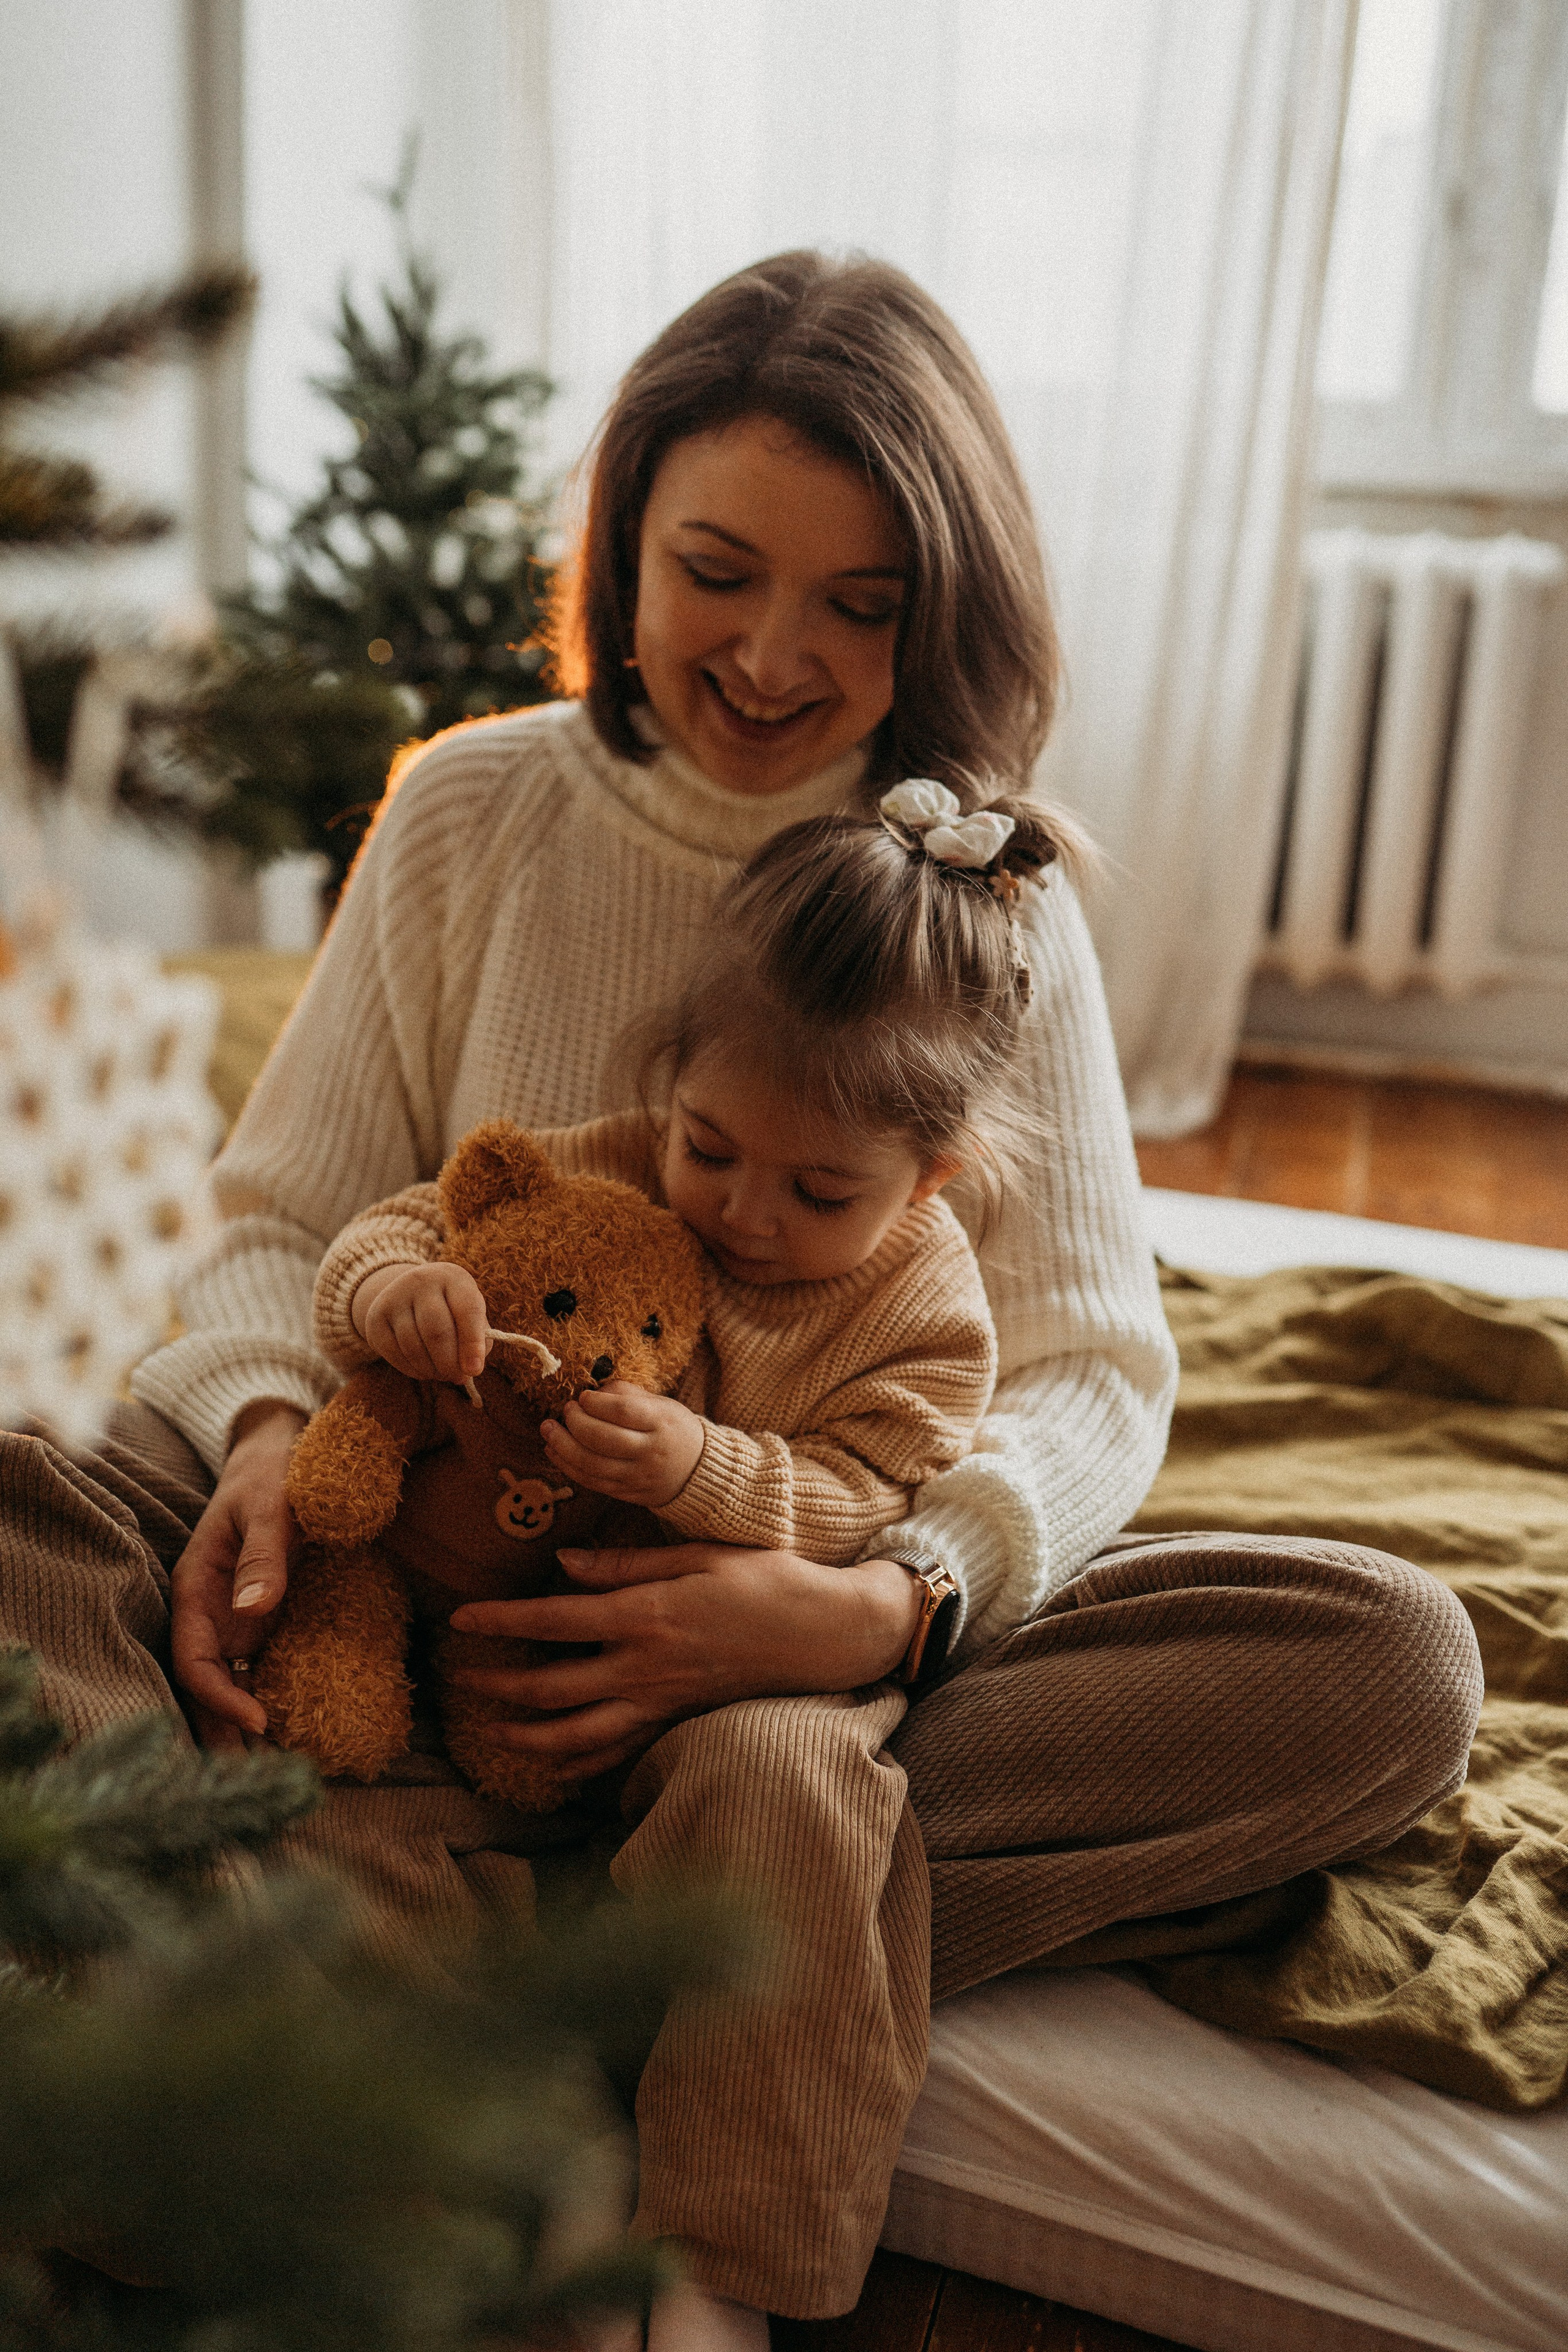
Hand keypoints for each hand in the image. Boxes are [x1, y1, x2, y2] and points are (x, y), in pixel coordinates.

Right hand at [170, 1401, 306, 1747]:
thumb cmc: (274, 1472)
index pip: (194, 1658)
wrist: (284, 1452)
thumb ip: (264, 1553)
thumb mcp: (270, 1503)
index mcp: (197, 1587)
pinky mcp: (261, 1622)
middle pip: (204, 1685)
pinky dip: (263, 1703)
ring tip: (266, 1777)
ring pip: (227, 1686)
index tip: (258, 1721)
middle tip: (253, 1784)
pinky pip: (255, 1671)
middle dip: (221, 1734)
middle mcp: (210, 1612)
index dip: (218, 1697)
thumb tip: (253, 1610)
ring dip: (239, 1730)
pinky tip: (283, 1737)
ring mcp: (234, 1620)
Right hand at [353, 1261, 488, 1384]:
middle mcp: (422, 1280)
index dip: (472, 1343)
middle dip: (449, 1363)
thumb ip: (478, 1343)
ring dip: (431, 1370)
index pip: (467, 1309)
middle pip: (436, 1331)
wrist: (412, 1294)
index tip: (474, 1370)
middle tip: (457, 1377)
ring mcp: (394, 1297)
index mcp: (454, 1278)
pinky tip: (423, 1370)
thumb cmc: (452, 1311)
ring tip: (441, 1374)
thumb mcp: (472, 1318)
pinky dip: (412, 1370)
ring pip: (413, 1345)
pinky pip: (394, 1353)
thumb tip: (465, 1373)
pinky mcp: (375, 1317)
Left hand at [447, 1542, 924, 1779]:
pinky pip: (621, 1754)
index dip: (501, 1620)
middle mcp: (646, 1666)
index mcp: (646, 1615)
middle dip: (499, 1685)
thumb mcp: (697, 1555)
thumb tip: (563, 1566)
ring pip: (579, 1735)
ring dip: (529, 1736)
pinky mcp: (679, 1722)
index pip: (554, 1619)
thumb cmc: (765, 1581)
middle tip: (461, 1677)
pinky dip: (583, 1766)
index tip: (461, 1618)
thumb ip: (626, 1566)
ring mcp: (662, 1702)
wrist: (824, 1634)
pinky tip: (556, 1767)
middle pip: (553, 1687)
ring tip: (494, 1729)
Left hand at [541, 1382, 704, 1507]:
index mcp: (662, 1423)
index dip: (597, 1403)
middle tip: (566, 1410)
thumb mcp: (662, 1405)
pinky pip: (590, 1481)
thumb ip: (628, 1395)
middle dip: (576, 1423)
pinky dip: (567, 1466)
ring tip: (548, 1429)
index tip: (584, 1396)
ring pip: (592, 1464)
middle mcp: (650, 1452)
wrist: (696, 1471)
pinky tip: (554, 1450)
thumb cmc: (674, 1429)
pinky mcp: (626, 1493)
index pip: (624, 1412)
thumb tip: (592, 1393)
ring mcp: (637, 1476)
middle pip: (603, 1439)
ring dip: (562, 1446)